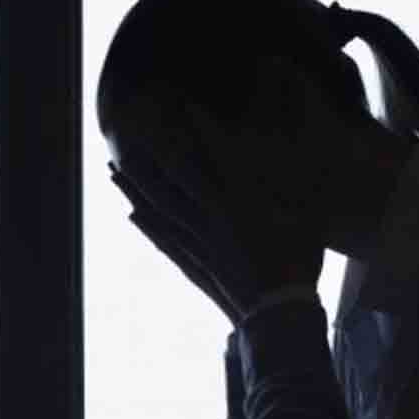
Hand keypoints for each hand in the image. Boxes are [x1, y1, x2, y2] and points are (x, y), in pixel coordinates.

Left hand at [112, 76, 324, 319]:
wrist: (280, 313)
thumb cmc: (299, 264)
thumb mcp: (304, 218)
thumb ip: (287, 189)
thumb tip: (282, 161)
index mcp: (243, 202)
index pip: (217, 155)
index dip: (200, 128)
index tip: (181, 105)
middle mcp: (213, 217)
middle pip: (173, 179)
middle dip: (149, 155)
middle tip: (124, 135)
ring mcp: (199, 242)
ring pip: (160, 207)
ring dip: (135, 187)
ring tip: (113, 170)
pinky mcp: (195, 265)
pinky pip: (164, 240)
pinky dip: (147, 226)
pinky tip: (132, 214)